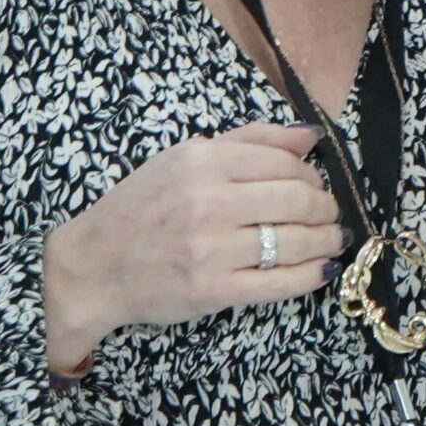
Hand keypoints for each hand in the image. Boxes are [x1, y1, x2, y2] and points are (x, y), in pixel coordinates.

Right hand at [41, 121, 341, 366]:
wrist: (93, 266)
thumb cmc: (140, 208)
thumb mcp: (183, 159)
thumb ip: (249, 141)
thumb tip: (309, 135)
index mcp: (201, 160)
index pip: (284, 163)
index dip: (312, 176)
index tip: (316, 185)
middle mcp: (207, 201)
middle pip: (297, 200)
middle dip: (326, 208)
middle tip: (329, 215)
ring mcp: (211, 249)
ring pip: (295, 241)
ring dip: (326, 240)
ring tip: (331, 239)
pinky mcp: (213, 290)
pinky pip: (281, 282)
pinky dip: (312, 275)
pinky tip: (321, 268)